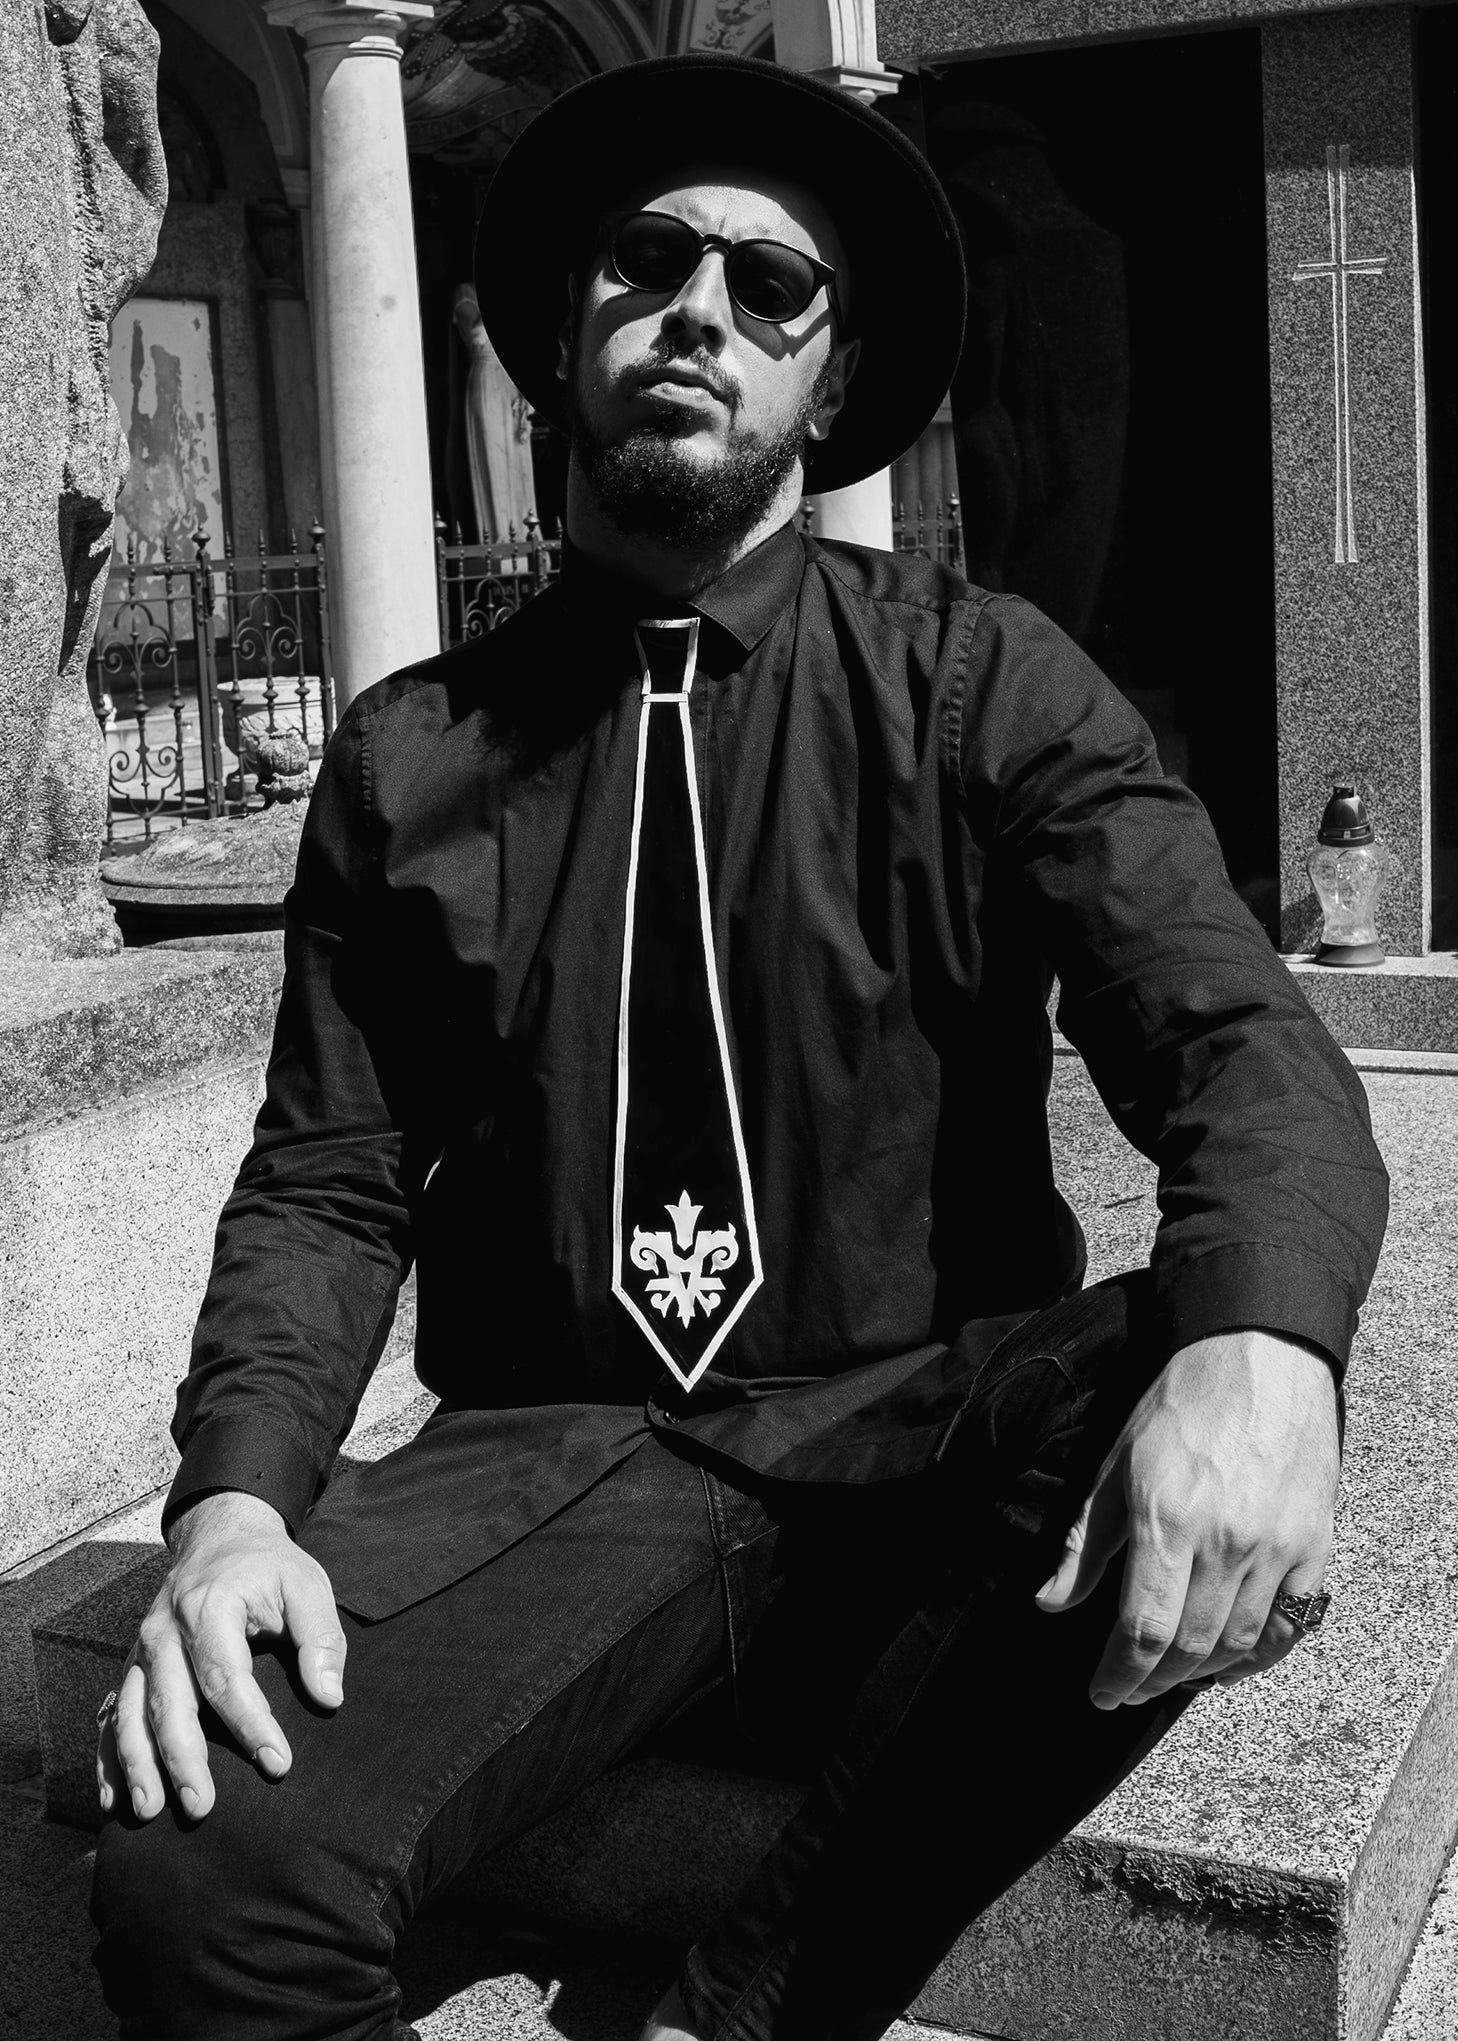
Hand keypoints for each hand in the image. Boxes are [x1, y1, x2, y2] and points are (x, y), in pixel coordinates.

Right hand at [97, 1490, 345, 1821]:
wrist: (221, 1537)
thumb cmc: (268, 1567)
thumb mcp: (306, 1585)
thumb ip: (321, 1638)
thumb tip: (329, 1697)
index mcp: (209, 1607)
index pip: (226, 1676)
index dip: (251, 1724)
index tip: (277, 1764)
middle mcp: (165, 1630)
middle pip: (169, 1702)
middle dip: (183, 1759)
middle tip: (200, 1807)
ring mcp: (142, 1650)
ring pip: (131, 1713)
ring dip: (137, 1765)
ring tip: (149, 1812)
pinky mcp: (133, 1666)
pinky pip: (113, 1714)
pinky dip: (109, 1757)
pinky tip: (115, 1797)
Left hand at [1036, 1330, 1338, 1709]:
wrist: (1261, 1357)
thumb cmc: (1181, 1404)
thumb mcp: (1115, 1466)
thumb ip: (1084, 1541)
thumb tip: (1051, 1600)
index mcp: (1168, 1522)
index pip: (1143, 1630)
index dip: (1119, 1674)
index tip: (1102, 1693)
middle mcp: (1227, 1544)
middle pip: (1190, 1648)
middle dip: (1153, 1681)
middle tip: (1130, 1688)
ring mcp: (1278, 1549)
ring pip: (1238, 1645)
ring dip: (1200, 1674)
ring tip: (1170, 1676)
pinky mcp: (1315, 1547)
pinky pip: (1290, 1626)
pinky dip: (1258, 1656)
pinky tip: (1231, 1661)